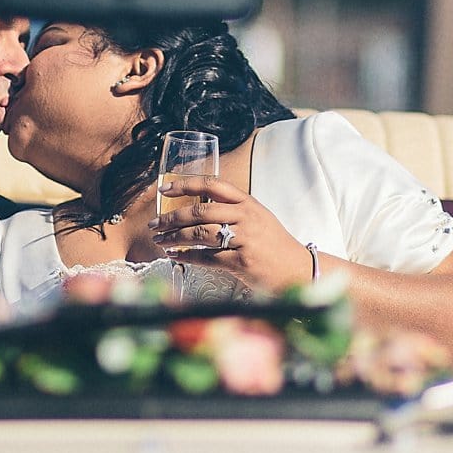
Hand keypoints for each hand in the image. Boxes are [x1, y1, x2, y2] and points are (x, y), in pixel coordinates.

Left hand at [150, 175, 312, 291]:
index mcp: (247, 202)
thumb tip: (195, 210)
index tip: (164, 189)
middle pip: (200, 211)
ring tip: (159, 241)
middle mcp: (246, 216)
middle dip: (171, 217)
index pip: (212, 185)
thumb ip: (232, 211)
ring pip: (200, 234)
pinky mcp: (243, 261)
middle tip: (154, 224)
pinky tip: (174, 256)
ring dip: (174, 237)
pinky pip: (207, 257)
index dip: (185, 184)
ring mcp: (246, 238)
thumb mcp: (257, 218)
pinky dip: (186, 257)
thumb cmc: (273, 245)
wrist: (298, 268)